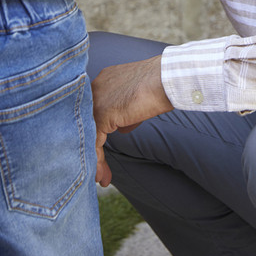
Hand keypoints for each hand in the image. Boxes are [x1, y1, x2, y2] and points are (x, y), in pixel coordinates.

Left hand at [90, 56, 171, 185]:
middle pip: (88, 124)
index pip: (95, 111)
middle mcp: (95, 88)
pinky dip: (98, 161)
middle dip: (93, 147)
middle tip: (99, 168)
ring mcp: (96, 100)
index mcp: (104, 81)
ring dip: (95, 159)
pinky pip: (94, 143)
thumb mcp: (136, 98)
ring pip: (88, 135)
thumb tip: (120, 127)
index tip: (103, 148)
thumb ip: (123, 111)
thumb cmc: (160, 84)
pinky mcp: (102, 114)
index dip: (98, 132)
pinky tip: (103, 175)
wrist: (166, 78)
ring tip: (102, 177)